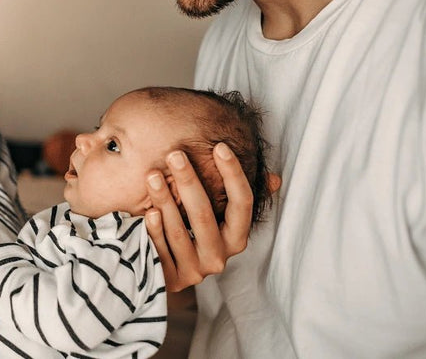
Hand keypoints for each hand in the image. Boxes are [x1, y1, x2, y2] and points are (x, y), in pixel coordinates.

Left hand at [144, 143, 260, 290]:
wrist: (164, 272)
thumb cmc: (194, 234)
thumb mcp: (218, 218)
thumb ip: (239, 198)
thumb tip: (275, 179)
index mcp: (236, 239)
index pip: (242, 203)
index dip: (233, 174)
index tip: (220, 147)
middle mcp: (218, 257)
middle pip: (204, 215)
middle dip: (189, 181)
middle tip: (175, 154)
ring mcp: (194, 270)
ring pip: (179, 232)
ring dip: (165, 200)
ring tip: (152, 174)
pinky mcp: (170, 279)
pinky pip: (161, 250)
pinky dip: (155, 230)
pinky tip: (149, 211)